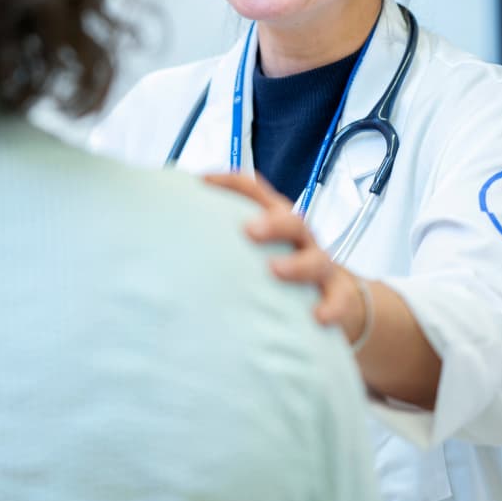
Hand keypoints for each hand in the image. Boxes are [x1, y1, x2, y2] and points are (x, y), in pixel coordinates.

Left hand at [203, 172, 369, 344]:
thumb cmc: (281, 267)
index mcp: (275, 219)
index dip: (230, 183)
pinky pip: (338, 299)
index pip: (256, 191)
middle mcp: (299, 238)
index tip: (201, 183)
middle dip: (270, 223)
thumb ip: (221, 239)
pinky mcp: (336, 295)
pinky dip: (329, 307)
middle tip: (248, 230)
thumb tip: (163, 233)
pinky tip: (316, 317)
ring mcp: (320, 266)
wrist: (338, 299)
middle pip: (291, 219)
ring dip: (297, 263)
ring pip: (316, 258)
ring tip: (276, 271)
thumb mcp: (254, 249)